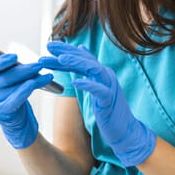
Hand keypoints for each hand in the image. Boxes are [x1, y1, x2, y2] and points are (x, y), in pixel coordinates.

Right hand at [0, 31, 52, 148]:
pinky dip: (27, 90)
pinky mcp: (3, 111)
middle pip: (6, 77)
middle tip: (39, 63)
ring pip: (13, 87)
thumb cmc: (9, 90)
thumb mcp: (0, 71)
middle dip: (24, 70)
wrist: (14, 119)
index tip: (14, 56)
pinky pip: (17, 99)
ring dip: (31, 79)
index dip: (1, 62)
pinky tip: (39, 83)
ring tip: (46, 73)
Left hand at [38, 42, 155, 166]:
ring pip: (93, 69)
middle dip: (66, 52)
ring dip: (76, 62)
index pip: (81, 57)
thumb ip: (88, 68)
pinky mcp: (109, 100)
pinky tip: (75, 82)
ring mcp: (109, 86)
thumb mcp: (96, 85)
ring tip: (60, 59)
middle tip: (49, 46)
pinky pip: (99, 90)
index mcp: (100, 72)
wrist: (125, 129)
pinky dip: (88, 84)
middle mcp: (105, 75)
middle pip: (85, 59)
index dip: (66, 50)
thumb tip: (81, 48)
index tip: (50, 45)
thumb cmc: (108, 109)